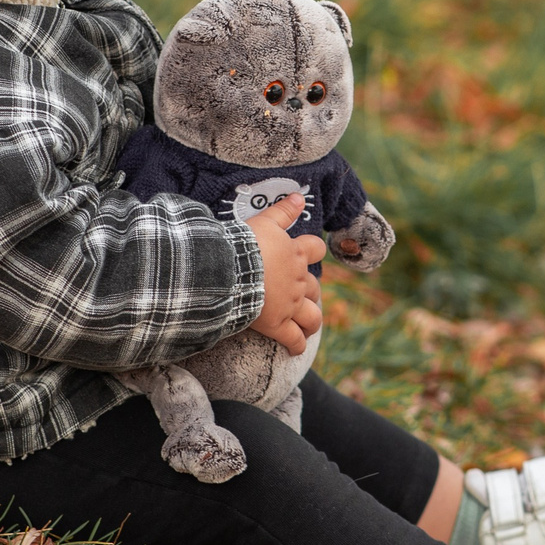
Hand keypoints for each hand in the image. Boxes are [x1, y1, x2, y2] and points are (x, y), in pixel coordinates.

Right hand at [245, 192, 324, 353]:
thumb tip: (299, 195)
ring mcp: (290, 304)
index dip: (313, 251)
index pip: (316, 249)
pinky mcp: (278, 325)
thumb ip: (283, 210)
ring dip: (312, 320)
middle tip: (302, 295)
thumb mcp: (264, 221)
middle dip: (311, 291)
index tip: (307, 253)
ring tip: (308, 326)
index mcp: (294, 253)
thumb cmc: (242, 245)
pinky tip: (295, 349)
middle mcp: (297, 280)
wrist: (229, 271)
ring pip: (312, 316)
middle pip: (315, 287)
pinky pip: (293, 339)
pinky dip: (296, 345)